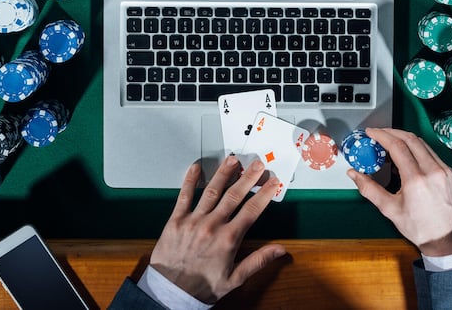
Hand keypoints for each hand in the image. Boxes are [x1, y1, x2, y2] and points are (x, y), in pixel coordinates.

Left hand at [149, 156, 286, 303]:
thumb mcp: (235, 279)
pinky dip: (190, 180)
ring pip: (212, 191)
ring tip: (233, 160)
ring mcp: (193, 221)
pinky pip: (184, 196)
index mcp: (228, 239)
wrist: (171, 292)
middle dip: (248, 177)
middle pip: (235, 195)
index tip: (272, 182)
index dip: (264, 194)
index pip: (252, 210)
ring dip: (223, 174)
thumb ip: (258, 261)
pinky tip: (196, 167)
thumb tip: (279, 250)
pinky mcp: (176, 220)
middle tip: (257, 164)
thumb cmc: (202, 287)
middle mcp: (212, 226)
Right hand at [347, 128, 451, 256]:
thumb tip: (354, 174)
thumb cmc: (420, 228)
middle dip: (392, 132)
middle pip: (410, 139)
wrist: (448, 239)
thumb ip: (369, 189)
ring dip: (405, 138)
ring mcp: (444, 170)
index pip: (397, 146)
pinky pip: (431, 153)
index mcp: (416, 180)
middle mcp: (432, 171)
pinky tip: (407, 155)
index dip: (382, 136)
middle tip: (378, 133)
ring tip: (390, 142)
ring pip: (422, 144)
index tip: (371, 133)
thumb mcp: (390, 210)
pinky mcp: (450, 173)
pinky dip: (416, 149)